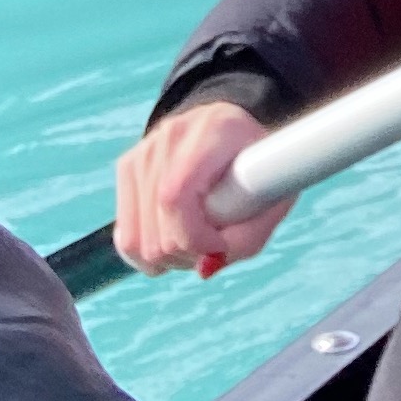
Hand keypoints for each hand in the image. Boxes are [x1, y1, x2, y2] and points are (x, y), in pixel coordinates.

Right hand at [113, 101, 293, 275]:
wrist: (234, 134)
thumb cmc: (259, 173)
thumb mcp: (274, 203)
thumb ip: (246, 240)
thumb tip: (203, 269)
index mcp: (216, 131)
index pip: (176, 196)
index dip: (195, 237)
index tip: (220, 244)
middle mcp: (173, 134)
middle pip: (157, 227)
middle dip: (188, 253)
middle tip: (214, 242)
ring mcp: (144, 148)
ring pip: (137, 240)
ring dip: (170, 257)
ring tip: (197, 238)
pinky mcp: (128, 166)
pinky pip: (126, 238)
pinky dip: (148, 256)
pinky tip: (173, 240)